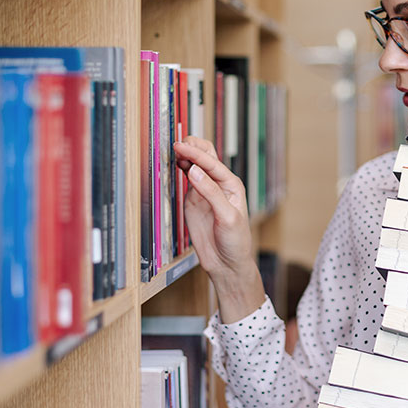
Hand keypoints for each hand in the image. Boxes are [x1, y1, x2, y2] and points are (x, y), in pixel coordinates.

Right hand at [173, 137, 264, 320]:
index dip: (196, 154)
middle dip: (192, 147)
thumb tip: (194, 170)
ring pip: (194, 166)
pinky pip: (185, 179)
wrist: (227, 263)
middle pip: (206, 157)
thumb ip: (210, 193)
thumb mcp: (227, 217)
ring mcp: (205, 191)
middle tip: (176, 144)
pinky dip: (178, 169)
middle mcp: (219, 184)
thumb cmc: (236, 241)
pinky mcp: (193, 200)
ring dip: (185, 156)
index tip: (180, 146)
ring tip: (171, 150)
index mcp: (232, 185)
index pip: (212, 164)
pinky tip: (172, 163)